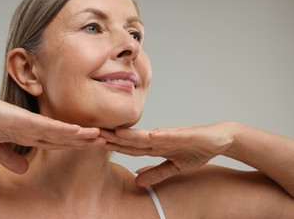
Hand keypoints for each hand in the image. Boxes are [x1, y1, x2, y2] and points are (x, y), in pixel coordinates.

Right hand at [0, 82, 103, 173]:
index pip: (57, 141)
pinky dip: (63, 129)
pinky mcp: (22, 119)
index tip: (91, 147)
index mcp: (28, 133)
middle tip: (106, 142)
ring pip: (61, 131)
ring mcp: (29, 122)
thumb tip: (25, 169)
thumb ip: (11, 157)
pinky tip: (79, 131)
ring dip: (81, 135)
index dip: (75, 145)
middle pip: (65, 137)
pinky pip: (46, 126)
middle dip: (85, 140)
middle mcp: (33, 127)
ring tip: (101, 137)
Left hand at [101, 122, 234, 185]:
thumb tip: (137, 179)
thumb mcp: (174, 167)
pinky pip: (172, 135)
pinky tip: (150, 135)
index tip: (95, 145)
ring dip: (131, 135)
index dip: (113, 147)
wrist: (219, 139)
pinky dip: (161, 135)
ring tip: (115, 133)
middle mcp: (159, 138)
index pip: (130, 148)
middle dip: (114, 138)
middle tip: (93, 134)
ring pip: (147, 135)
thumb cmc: (196, 150)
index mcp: (155, 146)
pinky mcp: (185, 134)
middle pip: (132, 140)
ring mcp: (171, 135)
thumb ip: (156, 172)